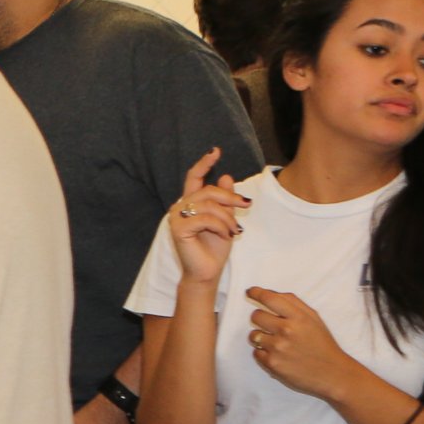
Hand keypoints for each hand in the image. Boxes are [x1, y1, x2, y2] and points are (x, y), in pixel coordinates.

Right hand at [166, 149, 249, 284]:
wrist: (207, 272)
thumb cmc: (214, 248)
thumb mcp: (225, 219)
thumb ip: (224, 199)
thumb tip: (226, 176)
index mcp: (190, 203)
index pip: (194, 177)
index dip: (204, 163)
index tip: (216, 151)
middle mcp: (179, 207)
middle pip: (208, 191)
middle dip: (230, 198)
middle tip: (247, 205)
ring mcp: (176, 217)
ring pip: (209, 205)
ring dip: (227, 217)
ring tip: (234, 230)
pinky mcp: (178, 229)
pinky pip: (206, 218)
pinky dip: (221, 226)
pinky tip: (227, 235)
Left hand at [244, 287, 355, 400]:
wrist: (332, 373)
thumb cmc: (322, 344)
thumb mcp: (314, 319)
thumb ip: (294, 304)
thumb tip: (270, 294)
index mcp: (298, 317)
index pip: (270, 298)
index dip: (256, 293)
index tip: (250, 292)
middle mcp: (287, 330)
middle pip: (256, 316)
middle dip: (260, 319)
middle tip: (270, 326)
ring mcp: (278, 348)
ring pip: (253, 335)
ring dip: (261, 338)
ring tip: (277, 343)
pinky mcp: (272, 364)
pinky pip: (255, 352)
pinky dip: (263, 353)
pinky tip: (278, 355)